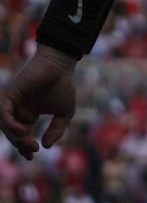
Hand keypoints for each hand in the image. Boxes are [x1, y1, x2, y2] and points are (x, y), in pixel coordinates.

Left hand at [0, 45, 77, 159]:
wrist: (60, 66)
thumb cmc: (63, 86)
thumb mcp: (65, 113)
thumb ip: (56, 130)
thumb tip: (46, 146)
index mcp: (28, 115)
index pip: (21, 135)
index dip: (23, 148)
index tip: (31, 156)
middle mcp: (18, 110)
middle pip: (12, 133)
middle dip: (21, 144)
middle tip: (33, 149)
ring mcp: (13, 103)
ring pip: (6, 126)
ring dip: (15, 137)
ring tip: (29, 142)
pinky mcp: (10, 95)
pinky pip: (4, 114)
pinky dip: (10, 125)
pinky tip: (23, 130)